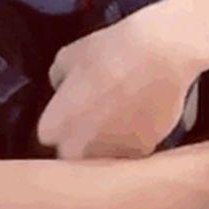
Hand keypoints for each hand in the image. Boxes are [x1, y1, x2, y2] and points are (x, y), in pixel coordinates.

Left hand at [36, 2, 203, 159]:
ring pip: (102, 157)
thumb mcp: (68, 55)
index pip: (48, 134)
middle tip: (93, 117)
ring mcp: (111, 154)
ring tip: (119, 117)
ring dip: (106, 144)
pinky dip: (132, 141)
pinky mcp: (142, 153)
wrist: (159, 56)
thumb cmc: (109, 51)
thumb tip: (64, 88)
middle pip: (73, 154)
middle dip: (79, 140)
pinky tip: (140, 119)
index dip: (60, 121)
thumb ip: (59, 79)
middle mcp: (79, 149)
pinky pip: (130, 153)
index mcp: (55, 126)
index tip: (70, 109)